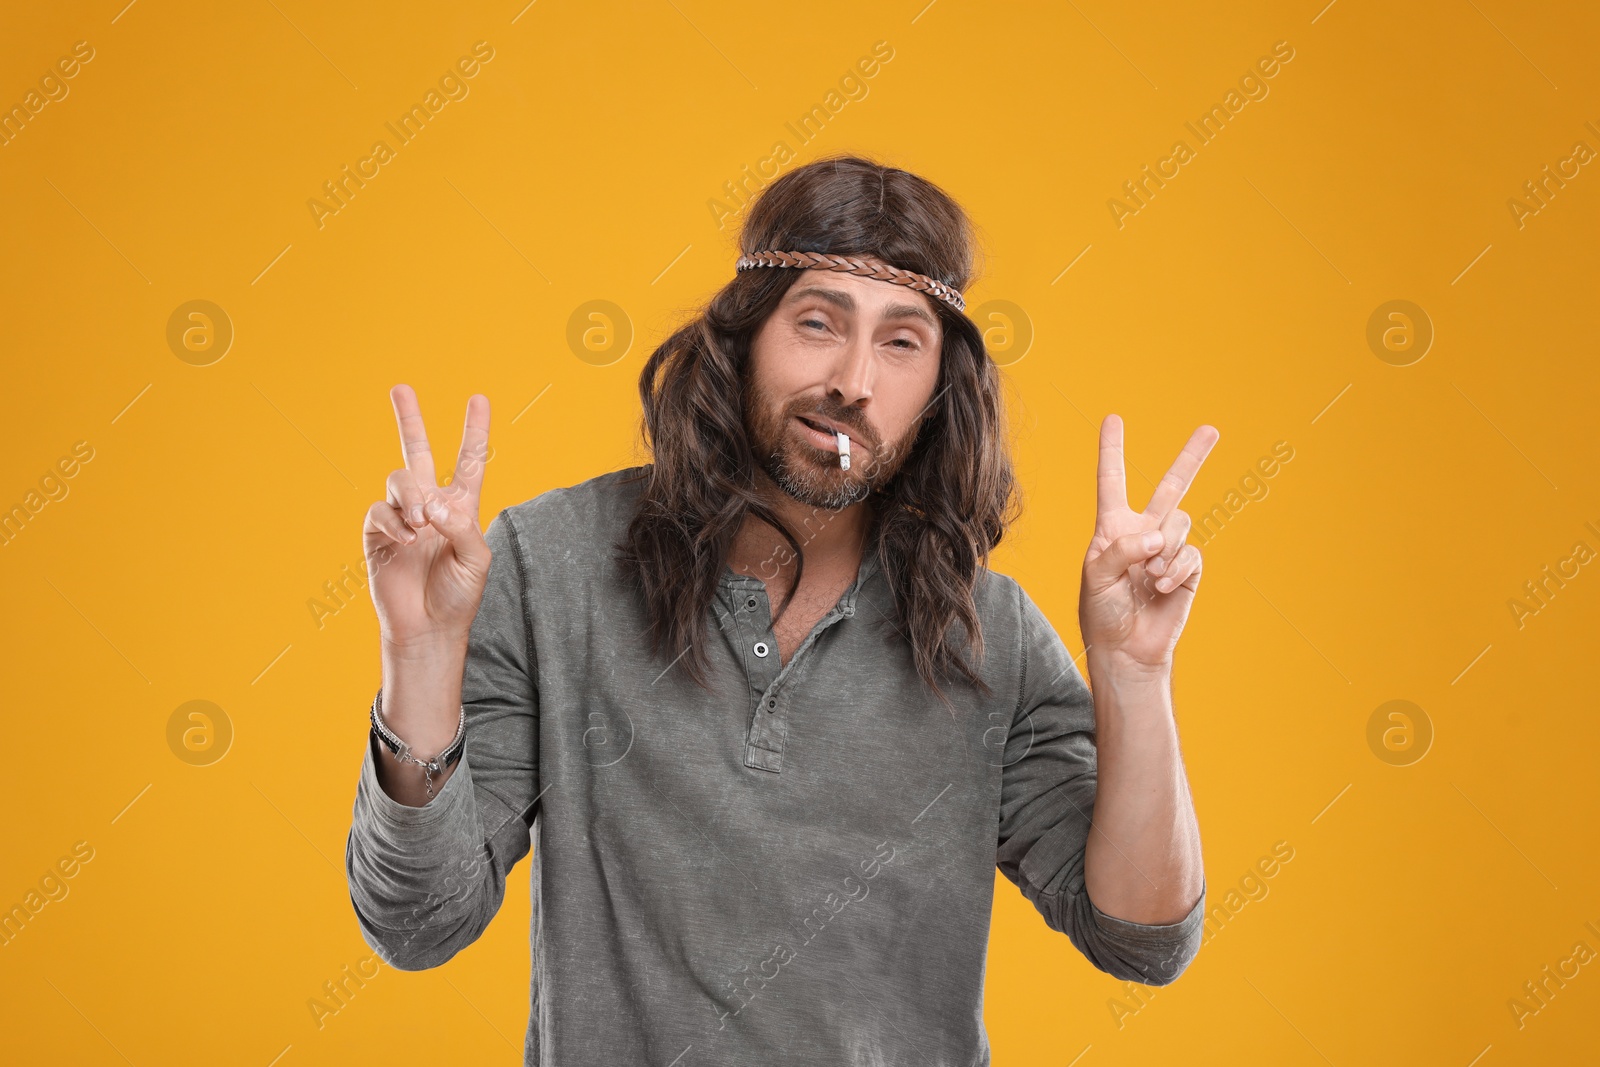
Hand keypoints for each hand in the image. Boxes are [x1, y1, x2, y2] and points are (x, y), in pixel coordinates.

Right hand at [363, 385, 492, 651]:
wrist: (429, 626)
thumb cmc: (459, 595)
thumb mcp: (476, 558)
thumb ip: (460, 525)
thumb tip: (430, 504)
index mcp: (460, 507)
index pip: (469, 461)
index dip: (474, 431)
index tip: (478, 399)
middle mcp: (429, 505)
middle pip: (417, 451)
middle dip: (409, 420)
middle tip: (400, 388)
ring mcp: (401, 517)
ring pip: (399, 479)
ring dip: (410, 496)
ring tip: (420, 525)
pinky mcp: (378, 533)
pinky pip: (380, 510)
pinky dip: (394, 521)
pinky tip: (406, 538)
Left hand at [1079, 414, 1217, 673]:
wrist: (1127, 650)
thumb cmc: (1102, 613)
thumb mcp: (1097, 578)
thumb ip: (1121, 549)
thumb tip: (1158, 535)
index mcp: (1113, 529)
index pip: (1112, 481)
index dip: (1112, 450)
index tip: (1113, 418)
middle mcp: (1144, 533)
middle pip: (1172, 486)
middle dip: (1192, 458)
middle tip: (1212, 429)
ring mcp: (1169, 550)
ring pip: (1181, 523)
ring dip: (1165, 548)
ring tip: (1150, 576)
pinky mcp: (1188, 570)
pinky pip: (1191, 554)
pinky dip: (1177, 569)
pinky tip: (1163, 588)